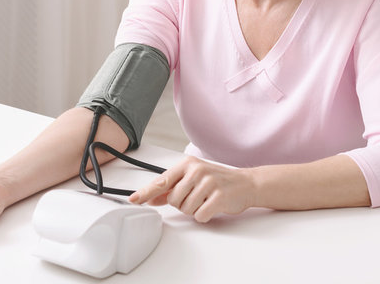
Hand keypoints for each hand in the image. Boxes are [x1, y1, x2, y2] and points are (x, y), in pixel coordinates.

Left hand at [128, 156, 256, 222]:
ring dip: (194, 209)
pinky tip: (212, 206)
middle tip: (197, 197)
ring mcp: (208, 182)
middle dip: (182, 204)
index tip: (133, 200)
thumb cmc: (217, 181)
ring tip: (206, 200)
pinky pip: (200, 215)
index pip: (161, 181)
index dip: (145, 192)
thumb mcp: (193, 179)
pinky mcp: (219, 196)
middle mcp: (197, 171)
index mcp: (187, 165)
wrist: (246, 183)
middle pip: (173, 200)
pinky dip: (204, 215)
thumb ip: (171, 188)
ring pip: (185, 209)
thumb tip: (151, 198)